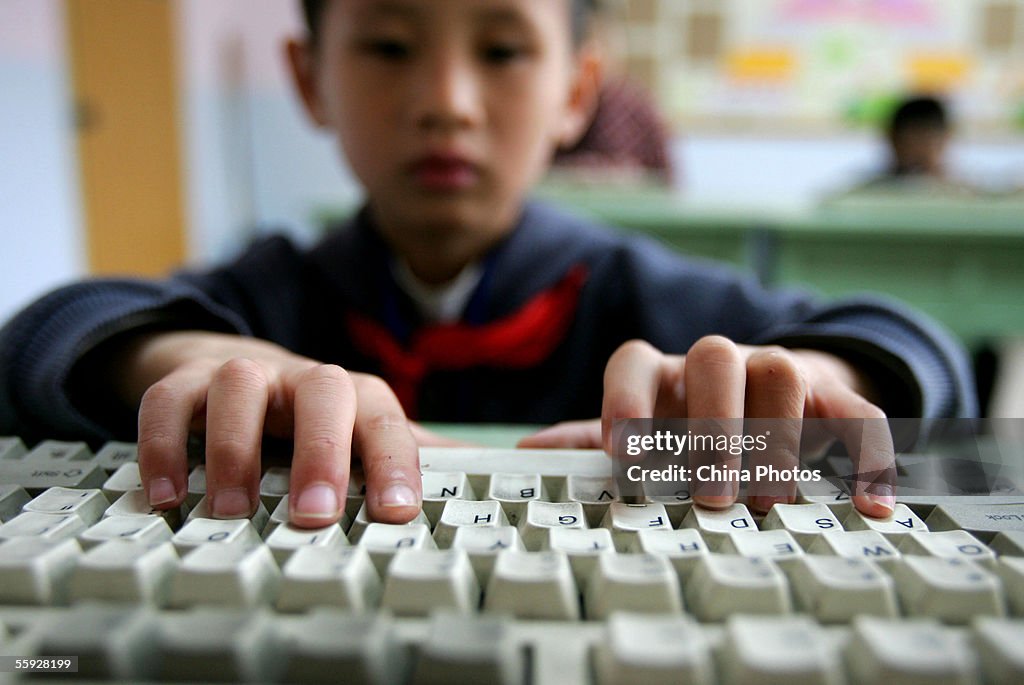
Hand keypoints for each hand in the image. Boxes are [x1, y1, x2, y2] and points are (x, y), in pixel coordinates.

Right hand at [113, 331, 424, 527]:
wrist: (249, 369)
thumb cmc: (323, 418)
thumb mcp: (371, 434)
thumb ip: (419, 454)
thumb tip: (497, 471)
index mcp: (358, 397)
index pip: (385, 421)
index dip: (393, 461)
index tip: (396, 512)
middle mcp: (305, 379)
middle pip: (322, 392)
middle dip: (320, 450)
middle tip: (314, 514)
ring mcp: (245, 375)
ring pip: (240, 387)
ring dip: (233, 448)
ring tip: (230, 512)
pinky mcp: (188, 380)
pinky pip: (168, 399)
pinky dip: (162, 444)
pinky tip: (166, 497)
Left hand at [521, 336, 894, 517]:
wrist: (763, 400)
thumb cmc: (683, 425)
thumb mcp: (636, 435)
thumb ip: (588, 444)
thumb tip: (525, 453)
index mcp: (661, 371)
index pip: (635, 361)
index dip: (626, 400)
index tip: (624, 452)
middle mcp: (717, 362)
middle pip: (715, 357)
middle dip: (713, 424)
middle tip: (711, 493)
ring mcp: (777, 370)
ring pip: (781, 371)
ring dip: (778, 436)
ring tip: (771, 500)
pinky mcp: (831, 395)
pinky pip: (857, 411)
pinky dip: (867, 456)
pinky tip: (868, 504)